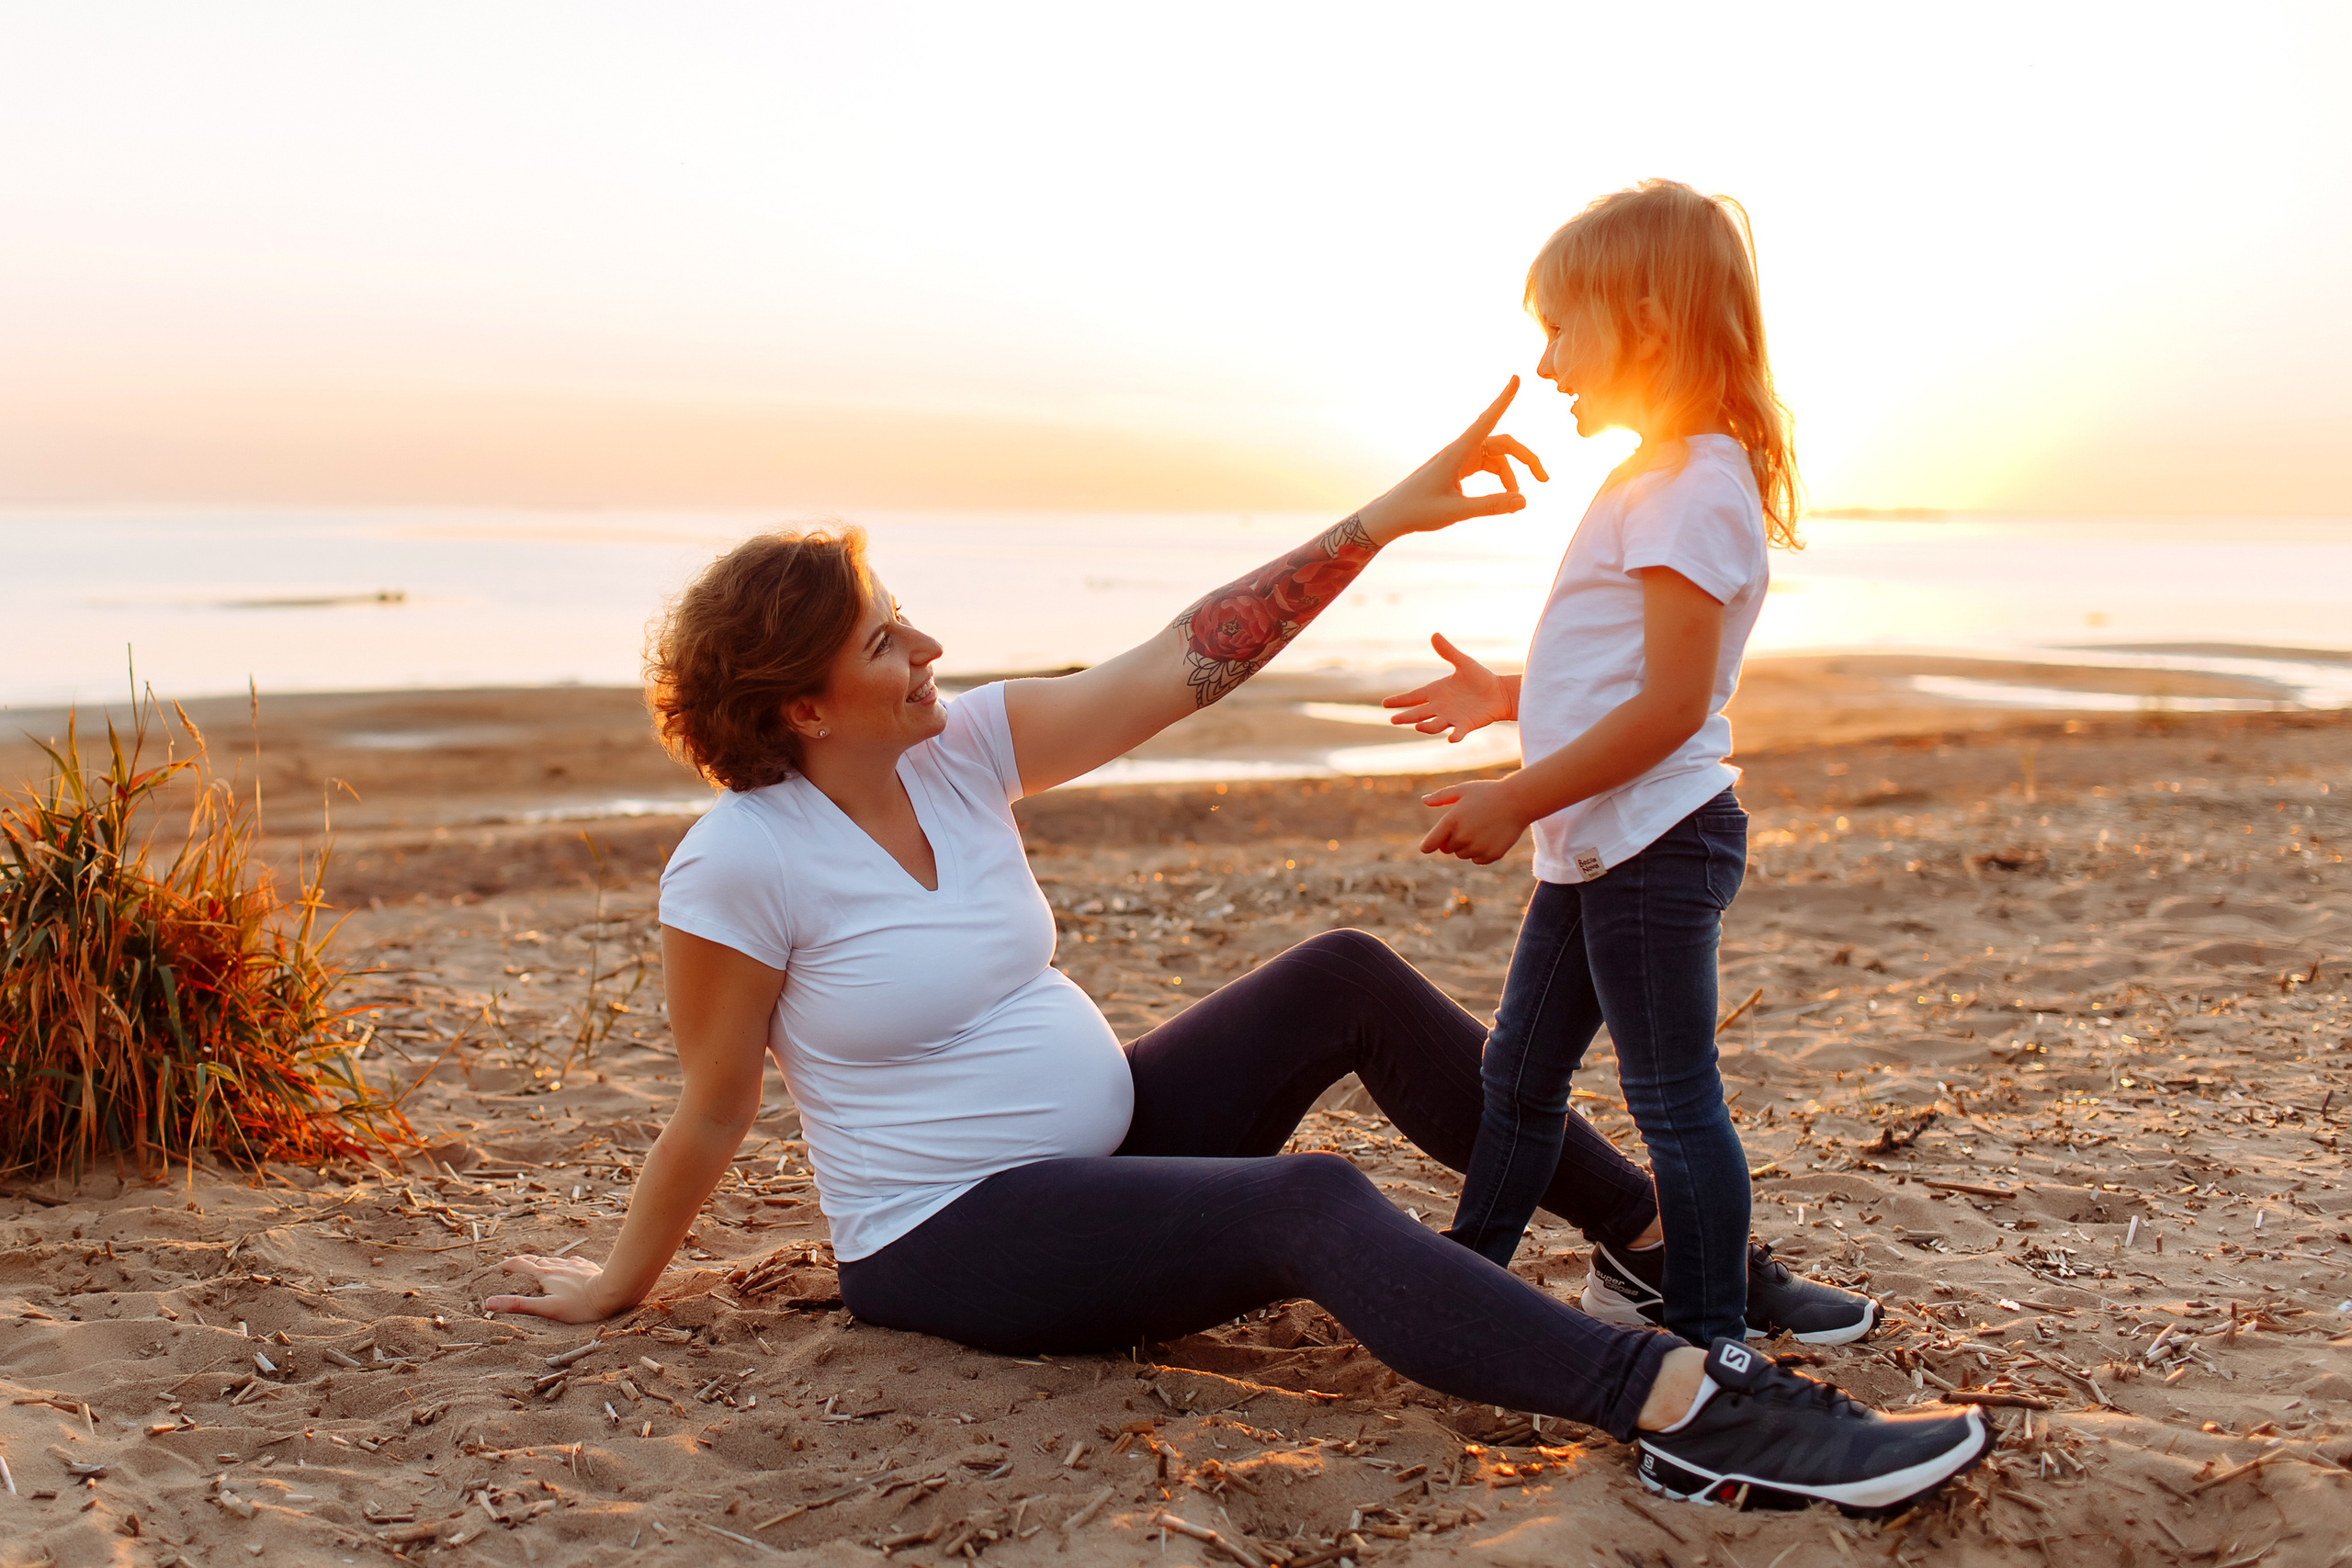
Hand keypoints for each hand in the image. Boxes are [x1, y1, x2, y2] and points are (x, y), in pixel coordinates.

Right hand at [485, 1253, 615, 1323]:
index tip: (498, 1265)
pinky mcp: (588, 1267)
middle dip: (523, 1261)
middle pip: (536, 1259)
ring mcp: (574, 1265)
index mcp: (545, 1274)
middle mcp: (558, 1265)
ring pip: (554, 1259)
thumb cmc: (580, 1305)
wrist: (613, 1291)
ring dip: (543, 1261)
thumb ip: (519, 1305)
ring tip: (538, 1264)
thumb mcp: (546, 1308)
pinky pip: (573, 1261)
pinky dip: (564, 1263)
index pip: (521, 1264)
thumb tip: (489, 1303)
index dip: (507, 1264)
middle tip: (514, 1263)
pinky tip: (569, 1265)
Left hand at [1355, 378, 1546, 544]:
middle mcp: (1461, 450)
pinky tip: (1504, 497)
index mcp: (1458, 453)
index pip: (1487, 420)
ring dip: (1511, 476)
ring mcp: (1460, 458)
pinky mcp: (1459, 467)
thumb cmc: (1418, 511)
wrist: (1392, 515)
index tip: (1517, 378)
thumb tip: (1523, 501)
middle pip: (1503, 444)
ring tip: (1515, 501)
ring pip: (1497, 457)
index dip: (1504, 399)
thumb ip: (1491, 506)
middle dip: (1526, 459)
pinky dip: (1500, 478)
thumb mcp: (1457, 512)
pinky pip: (1487, 465)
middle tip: (1546, 480)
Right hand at [1383, 633, 1510, 741]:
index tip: (1385, 704)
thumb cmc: (1480, 678)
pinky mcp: (1466, 725)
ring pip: (1434, 725)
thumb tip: (1434, 635)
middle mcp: (1440, 707)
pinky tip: (1452, 739)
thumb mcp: (1463, 663)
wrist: (1499, 693)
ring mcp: (1452, 717)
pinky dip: (1455, 736)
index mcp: (1436, 692)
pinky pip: (1458, 732)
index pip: (1413, 697)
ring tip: (1418, 727)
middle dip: (1406, 717)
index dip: (1399, 701)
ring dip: (1426, 727)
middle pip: (1418, 713)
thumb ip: (1448, 652)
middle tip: (1393, 720)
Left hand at [1419, 778, 1531, 864]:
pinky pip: (1478, 860)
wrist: (1518, 801)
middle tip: (1467, 825)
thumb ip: (1441, 797)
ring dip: (1467, 846)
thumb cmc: (1488, 792)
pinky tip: (1490, 836)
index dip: (1428, 845)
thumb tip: (1424, 800)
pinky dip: (1481, 852)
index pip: (1429, 845)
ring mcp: (1477, 848)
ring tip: (1481, 828)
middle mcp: (1462, 837)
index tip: (1429, 845)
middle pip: (1447, 849)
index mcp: (1451, 821)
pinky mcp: (1491, 855)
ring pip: (1462, 855)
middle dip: (1451, 840)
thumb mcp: (1462, 789)